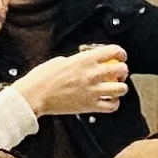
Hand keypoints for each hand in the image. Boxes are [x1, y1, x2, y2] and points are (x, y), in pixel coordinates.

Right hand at [14, 47, 128, 119]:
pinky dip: (113, 103)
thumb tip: (86, 60)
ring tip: (114, 87)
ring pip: (122, 89)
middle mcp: (92, 75)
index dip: (121, 53)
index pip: (114, 51)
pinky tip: (108, 100)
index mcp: (85, 60)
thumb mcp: (61, 60)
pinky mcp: (90, 106)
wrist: (35, 95)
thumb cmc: (43, 77)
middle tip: (117, 73)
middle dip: (122, 70)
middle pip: (122, 70)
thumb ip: (78, 60)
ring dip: (120, 87)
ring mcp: (93, 91)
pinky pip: (112, 106)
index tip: (120, 56)